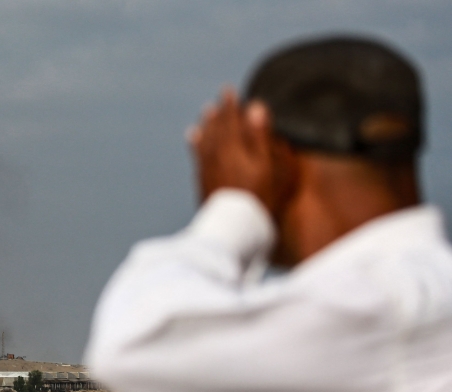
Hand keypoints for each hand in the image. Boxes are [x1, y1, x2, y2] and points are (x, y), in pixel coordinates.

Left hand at [188, 88, 277, 210]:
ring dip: (207, 125)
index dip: (231, 105)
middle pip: (217, 129)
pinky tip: (193, 137)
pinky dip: (196, 143)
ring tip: (206, 114)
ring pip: (205, 141)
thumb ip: (262, 135)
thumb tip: (255, 106)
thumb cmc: (261, 196)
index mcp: (235, 148)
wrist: (235, 228)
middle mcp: (217, 156)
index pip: (232, 120)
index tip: (229, 91)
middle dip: (219, 113)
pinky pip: (198, 156)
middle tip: (219, 100)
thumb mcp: (272, 165)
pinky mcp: (203, 183)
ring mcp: (208, 170)